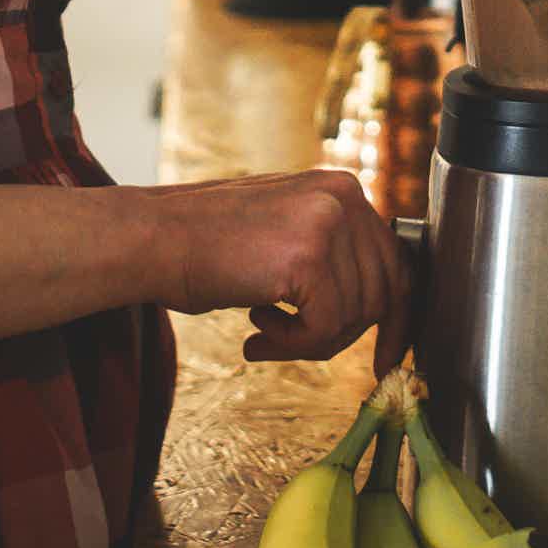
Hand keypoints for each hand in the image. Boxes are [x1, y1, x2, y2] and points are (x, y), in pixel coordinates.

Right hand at [149, 170, 411, 376]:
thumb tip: (376, 306)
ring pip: (355, 317)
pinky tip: (256, 327)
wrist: (152, 239)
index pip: (396, 263)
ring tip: (262, 328)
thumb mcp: (285, 233)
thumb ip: (331, 256)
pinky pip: (326, 329)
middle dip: (342, 334)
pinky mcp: (308, 256)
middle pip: (383, 294)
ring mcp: (328, 223)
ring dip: (308, 340)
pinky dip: (293, 344)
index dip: (396, 318)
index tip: (388, 359)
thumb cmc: (206, 247)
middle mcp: (345, 197)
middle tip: (290, 343)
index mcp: (342, 189)